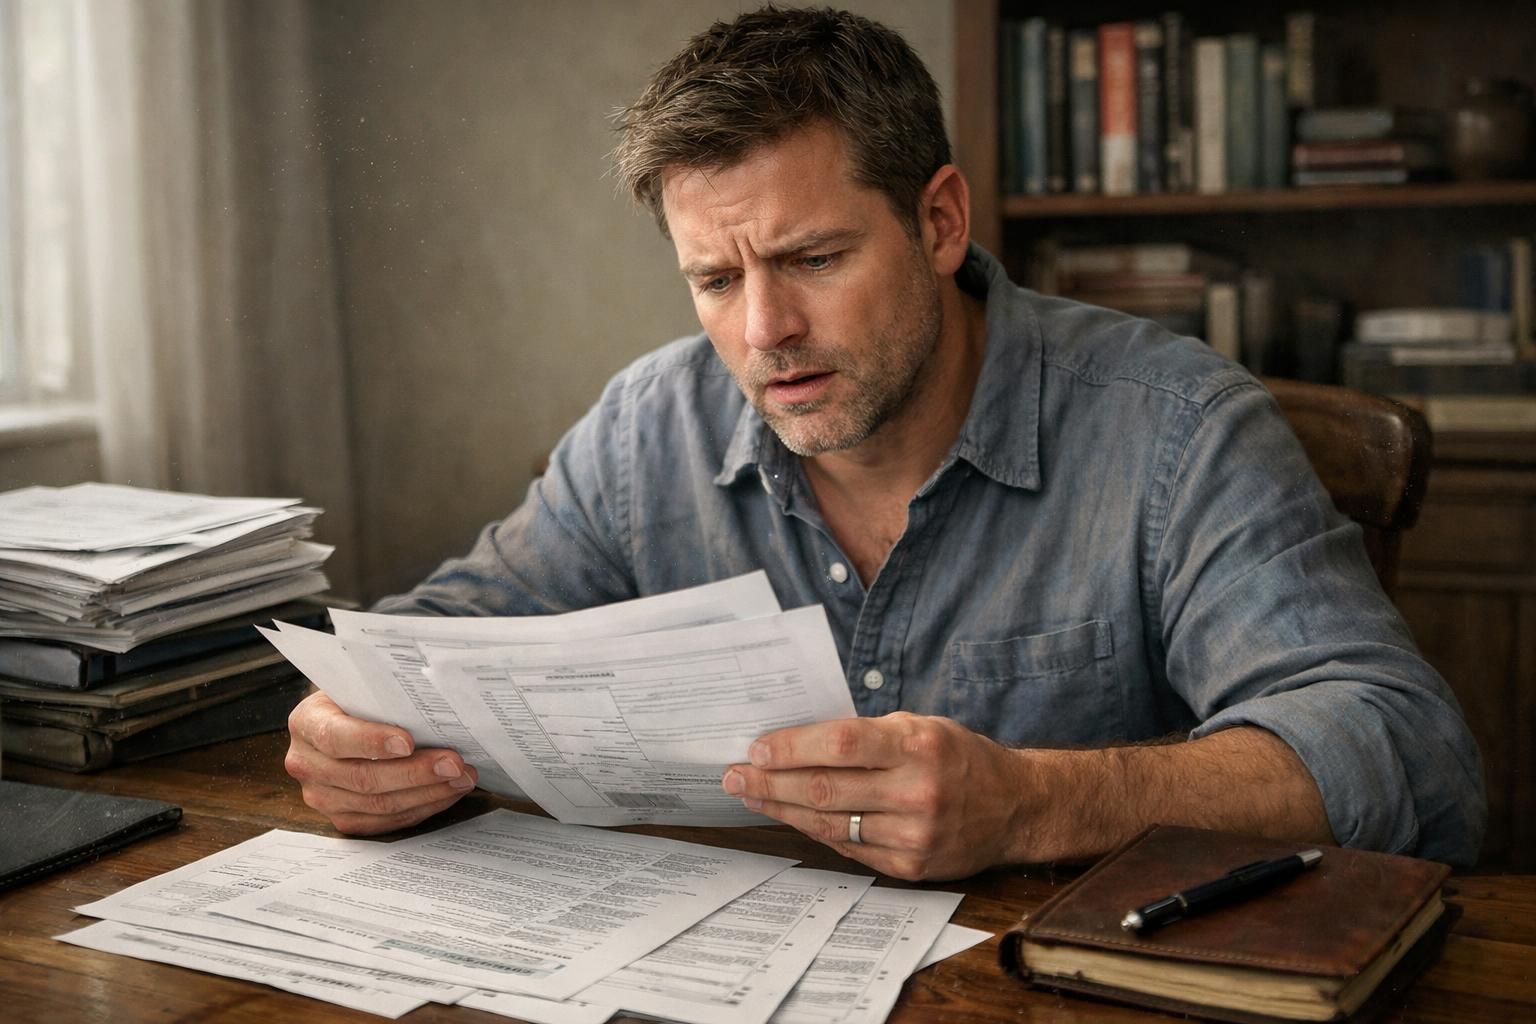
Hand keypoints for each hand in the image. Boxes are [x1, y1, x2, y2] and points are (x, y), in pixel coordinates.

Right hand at [284, 690, 478, 834]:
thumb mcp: (362, 686)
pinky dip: (422, 807)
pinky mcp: (343, 819)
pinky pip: (385, 821)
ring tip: (462, 777)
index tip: (408, 742)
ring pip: (378, 804)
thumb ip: (384, 694)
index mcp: (306, 723)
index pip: (335, 737)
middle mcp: (306, 764)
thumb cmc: (360, 699)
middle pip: (362, 777)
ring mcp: (321, 797)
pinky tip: (447, 793)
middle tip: (455, 763)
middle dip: (415, 772)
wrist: (345, 720)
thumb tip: (435, 698)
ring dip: (427, 792)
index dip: (371, 741)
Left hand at [721, 712, 1027, 879]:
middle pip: (826, 788)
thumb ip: (869, 734)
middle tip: (733, 775)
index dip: (792, 747)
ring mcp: (913, 835)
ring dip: (782, 809)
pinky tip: (791, 817)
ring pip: (830, 824)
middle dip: (770, 781)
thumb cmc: (960, 757)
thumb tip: (799, 741)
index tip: (756, 748)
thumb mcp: (922, 726)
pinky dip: (815, 830)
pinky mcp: (911, 867)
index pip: (841, 743)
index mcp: (918, 745)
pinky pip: (849, 849)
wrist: (1017, 807)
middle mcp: (916, 791)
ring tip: (750, 795)